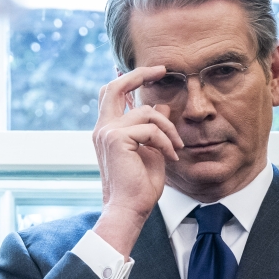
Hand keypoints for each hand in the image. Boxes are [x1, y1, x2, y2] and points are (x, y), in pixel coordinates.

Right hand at [92, 67, 182, 256]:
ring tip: (176, 149)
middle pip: (116, 87)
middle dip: (140, 74)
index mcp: (106, 130)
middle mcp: (102, 128)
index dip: (131, 78)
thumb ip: (153, 128)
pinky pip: (151, 129)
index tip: (154, 72)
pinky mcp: (117, 139)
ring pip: (146, 112)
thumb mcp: (151, 151)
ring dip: (168, 129)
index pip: (113, 94)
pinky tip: (171, 157)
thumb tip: (162, 105)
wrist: (129, 209)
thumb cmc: (138, 187)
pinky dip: (166, 142)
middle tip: (162, 70)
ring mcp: (107, 132)